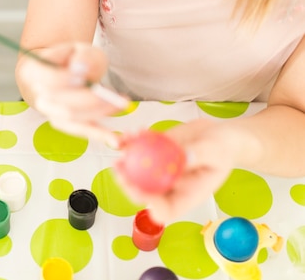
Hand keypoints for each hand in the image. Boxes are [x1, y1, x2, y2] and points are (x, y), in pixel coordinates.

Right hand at [18, 42, 126, 144]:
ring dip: (98, 113)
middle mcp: (38, 95)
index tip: (87, 77)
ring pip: (73, 118)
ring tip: (122, 105)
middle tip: (118, 94)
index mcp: (33, 72)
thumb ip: (82, 56)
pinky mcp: (62, 122)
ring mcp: (49, 111)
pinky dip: (97, 134)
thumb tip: (81, 68)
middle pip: (63, 103)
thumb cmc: (69, 58)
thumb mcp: (78, 48)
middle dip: (92, 100)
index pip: (49, 80)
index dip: (67, 80)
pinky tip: (114, 140)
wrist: (59, 70)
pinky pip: (79, 130)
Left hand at [115, 119, 240, 223]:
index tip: (143, 190)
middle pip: (144, 193)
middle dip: (127, 182)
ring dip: (125, 159)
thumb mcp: (217, 151)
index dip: (151, 205)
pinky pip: (139, 150)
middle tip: (119, 167)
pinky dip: (133, 141)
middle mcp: (170, 186)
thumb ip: (201, 155)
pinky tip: (133, 131)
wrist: (218, 134)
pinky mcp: (155, 154)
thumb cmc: (223, 148)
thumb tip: (184, 157)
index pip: (166, 211)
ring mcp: (160, 171)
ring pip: (136, 172)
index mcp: (187, 196)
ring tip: (120, 143)